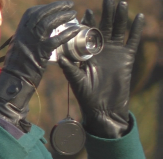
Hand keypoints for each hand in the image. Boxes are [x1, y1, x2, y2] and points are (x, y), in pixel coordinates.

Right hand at [0, 1, 79, 131]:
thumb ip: (26, 36)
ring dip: (64, 16)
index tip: (57, 6)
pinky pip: (57, 39)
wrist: (14, 80)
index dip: (46, 7)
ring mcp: (33, 41)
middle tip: (69, 5)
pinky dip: (67, 33)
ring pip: (50, 23)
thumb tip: (35, 29)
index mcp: (19, 30)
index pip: (33, 12)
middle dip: (58, 7)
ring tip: (73, 14)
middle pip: (43, 14)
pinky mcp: (41, 52)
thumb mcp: (17, 46)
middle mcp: (25, 33)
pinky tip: (75, 30)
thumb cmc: (16, 65)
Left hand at [58, 0, 144, 137]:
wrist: (103, 107)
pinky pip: (132, 40)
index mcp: (86, 52)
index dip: (87, 22)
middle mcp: (100, 49)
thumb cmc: (85, 95)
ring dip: (120, 17)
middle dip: (106, 13)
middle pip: (104, 27)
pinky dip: (135, 29)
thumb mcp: (76, 80)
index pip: (87, 33)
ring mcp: (114, 52)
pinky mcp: (126, 57)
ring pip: (118, 30)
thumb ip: (70, 68)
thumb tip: (60, 58)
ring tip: (121, 3)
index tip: (86, 11)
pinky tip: (138, 17)